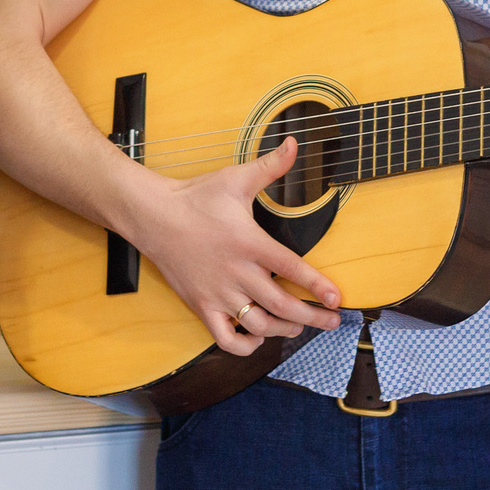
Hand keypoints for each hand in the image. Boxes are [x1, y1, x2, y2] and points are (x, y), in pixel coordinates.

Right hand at [120, 136, 342, 356]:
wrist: (152, 215)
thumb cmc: (196, 198)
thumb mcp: (236, 178)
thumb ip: (271, 166)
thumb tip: (295, 143)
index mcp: (250, 243)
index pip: (292, 268)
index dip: (317, 286)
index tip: (336, 299)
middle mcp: (236, 273)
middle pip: (282, 305)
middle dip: (312, 317)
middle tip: (331, 321)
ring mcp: (218, 293)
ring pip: (258, 325)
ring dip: (283, 328)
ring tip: (298, 324)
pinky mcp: (201, 305)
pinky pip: (225, 338)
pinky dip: (244, 346)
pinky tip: (257, 339)